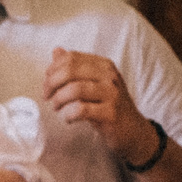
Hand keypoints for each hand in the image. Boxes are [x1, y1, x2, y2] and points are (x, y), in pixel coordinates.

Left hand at [44, 49, 151, 163]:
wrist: (134, 130)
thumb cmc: (109, 105)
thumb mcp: (95, 83)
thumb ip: (76, 68)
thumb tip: (57, 51)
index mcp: (104, 65)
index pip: (71, 58)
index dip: (53, 69)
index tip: (47, 82)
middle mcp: (109, 76)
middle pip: (70, 70)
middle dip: (52, 83)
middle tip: (47, 96)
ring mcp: (112, 94)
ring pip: (75, 89)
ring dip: (59, 99)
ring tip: (56, 107)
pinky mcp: (110, 113)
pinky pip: (81, 109)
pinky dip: (69, 114)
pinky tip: (68, 118)